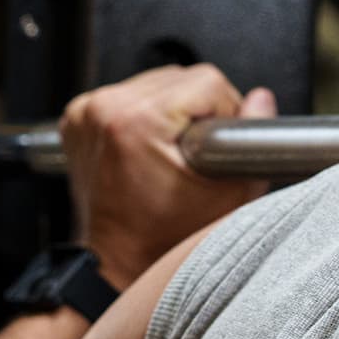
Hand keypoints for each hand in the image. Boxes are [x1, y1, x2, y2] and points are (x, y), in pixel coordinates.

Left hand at [59, 65, 275, 287]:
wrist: (116, 261)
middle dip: (198, 109)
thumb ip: (254, 141)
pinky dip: (146, 113)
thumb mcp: (228, 194)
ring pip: (156, 82)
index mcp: (136, 121)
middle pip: (180, 76)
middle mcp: (106, 110)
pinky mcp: (78, 117)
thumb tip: (260, 100)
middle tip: (195, 154)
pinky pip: (130, 94)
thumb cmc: (162, 238)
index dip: (226, 110)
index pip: (207, 81)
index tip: (217, 145)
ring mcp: (87, 112)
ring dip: (172, 108)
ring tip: (172, 151)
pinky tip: (149, 146)